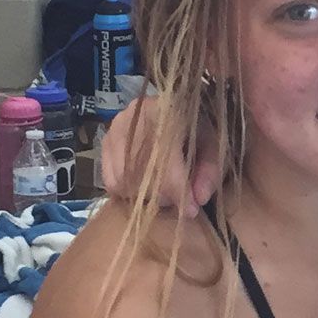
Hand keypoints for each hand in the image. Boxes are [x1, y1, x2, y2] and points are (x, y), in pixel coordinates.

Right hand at [99, 98, 217, 215]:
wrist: (172, 107)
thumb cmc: (195, 127)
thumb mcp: (213, 145)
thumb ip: (210, 171)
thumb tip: (198, 200)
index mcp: (166, 111)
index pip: (166, 158)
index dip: (178, 189)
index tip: (190, 211)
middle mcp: (135, 116)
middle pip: (142, 171)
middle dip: (162, 196)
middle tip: (176, 201)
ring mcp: (115, 128)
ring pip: (123, 179)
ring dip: (144, 195)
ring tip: (162, 192)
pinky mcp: (104, 140)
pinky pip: (110, 180)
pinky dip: (127, 191)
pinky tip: (143, 187)